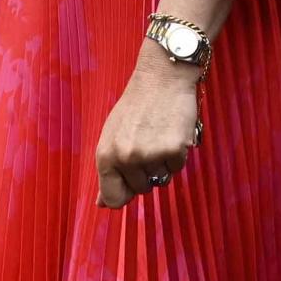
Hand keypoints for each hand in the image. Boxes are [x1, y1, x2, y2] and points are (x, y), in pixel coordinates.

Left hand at [95, 49, 199, 209]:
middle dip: (147, 172)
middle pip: (142, 188)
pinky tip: (173, 132)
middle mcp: (126, 158)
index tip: (132, 183)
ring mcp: (150, 155)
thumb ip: (109, 169)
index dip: (125, 194)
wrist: (163, 76)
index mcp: (106, 156)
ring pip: (162, 178)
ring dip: (164, 163)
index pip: (113, 198)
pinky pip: (178, 167)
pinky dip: (178, 154)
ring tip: (160, 135)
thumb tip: (102, 204)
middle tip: (149, 143)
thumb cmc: (137, 104)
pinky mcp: (174, 149)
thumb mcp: (113, 134)